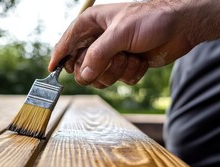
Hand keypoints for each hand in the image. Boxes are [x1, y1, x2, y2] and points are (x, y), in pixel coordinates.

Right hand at [48, 0, 219, 88]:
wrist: (181, 27)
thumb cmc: (150, 20)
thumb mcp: (120, 34)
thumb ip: (98, 55)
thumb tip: (82, 76)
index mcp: (92, 25)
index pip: (67, 42)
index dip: (59, 57)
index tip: (52, 71)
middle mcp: (98, 41)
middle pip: (81, 67)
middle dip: (97, 68)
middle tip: (109, 61)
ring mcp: (111, 55)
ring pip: (99, 77)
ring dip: (117, 71)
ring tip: (130, 57)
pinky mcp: (124, 65)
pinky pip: (118, 80)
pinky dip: (130, 73)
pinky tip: (140, 60)